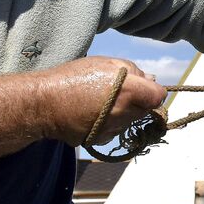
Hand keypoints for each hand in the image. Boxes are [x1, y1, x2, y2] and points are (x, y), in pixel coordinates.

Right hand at [43, 56, 166, 145]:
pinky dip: (110, 123)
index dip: (153, 91)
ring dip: (124, 112)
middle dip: (138, 101)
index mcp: (129, 92)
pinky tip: (94, 114)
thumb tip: (150, 81)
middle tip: (118, 91)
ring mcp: (113, 130)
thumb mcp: (106, 63)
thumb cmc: (74, 77)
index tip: (143, 87)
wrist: (45, 104)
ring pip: (130, 121)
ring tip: (102, 101)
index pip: (158, 97)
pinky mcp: (102, 140)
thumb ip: (133, 71)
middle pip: (145, 110)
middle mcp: (125, 114)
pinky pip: (115, 130)